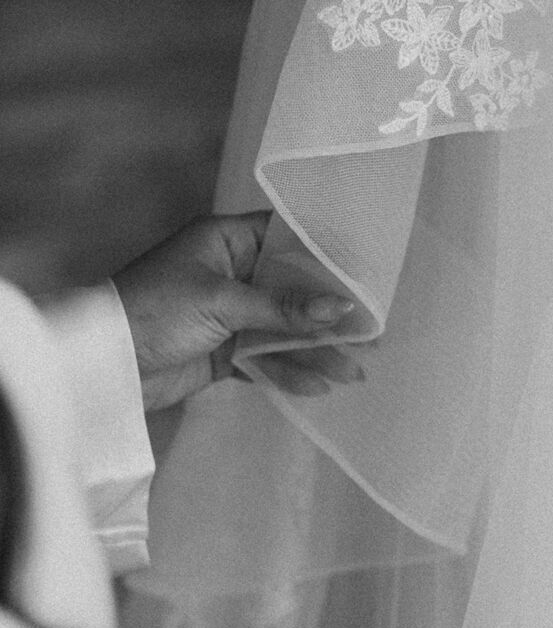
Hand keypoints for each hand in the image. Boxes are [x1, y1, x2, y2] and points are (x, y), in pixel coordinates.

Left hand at [113, 213, 356, 410]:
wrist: (105, 365)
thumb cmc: (155, 311)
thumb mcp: (223, 303)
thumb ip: (284, 308)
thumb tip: (342, 308)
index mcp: (227, 241)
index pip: (288, 240)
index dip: (327, 257)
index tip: (366, 277)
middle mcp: (232, 273)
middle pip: (294, 291)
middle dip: (331, 316)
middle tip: (372, 334)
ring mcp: (229, 315)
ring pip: (284, 330)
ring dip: (317, 351)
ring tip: (354, 373)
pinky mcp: (223, 352)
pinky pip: (266, 359)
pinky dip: (289, 373)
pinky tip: (318, 387)